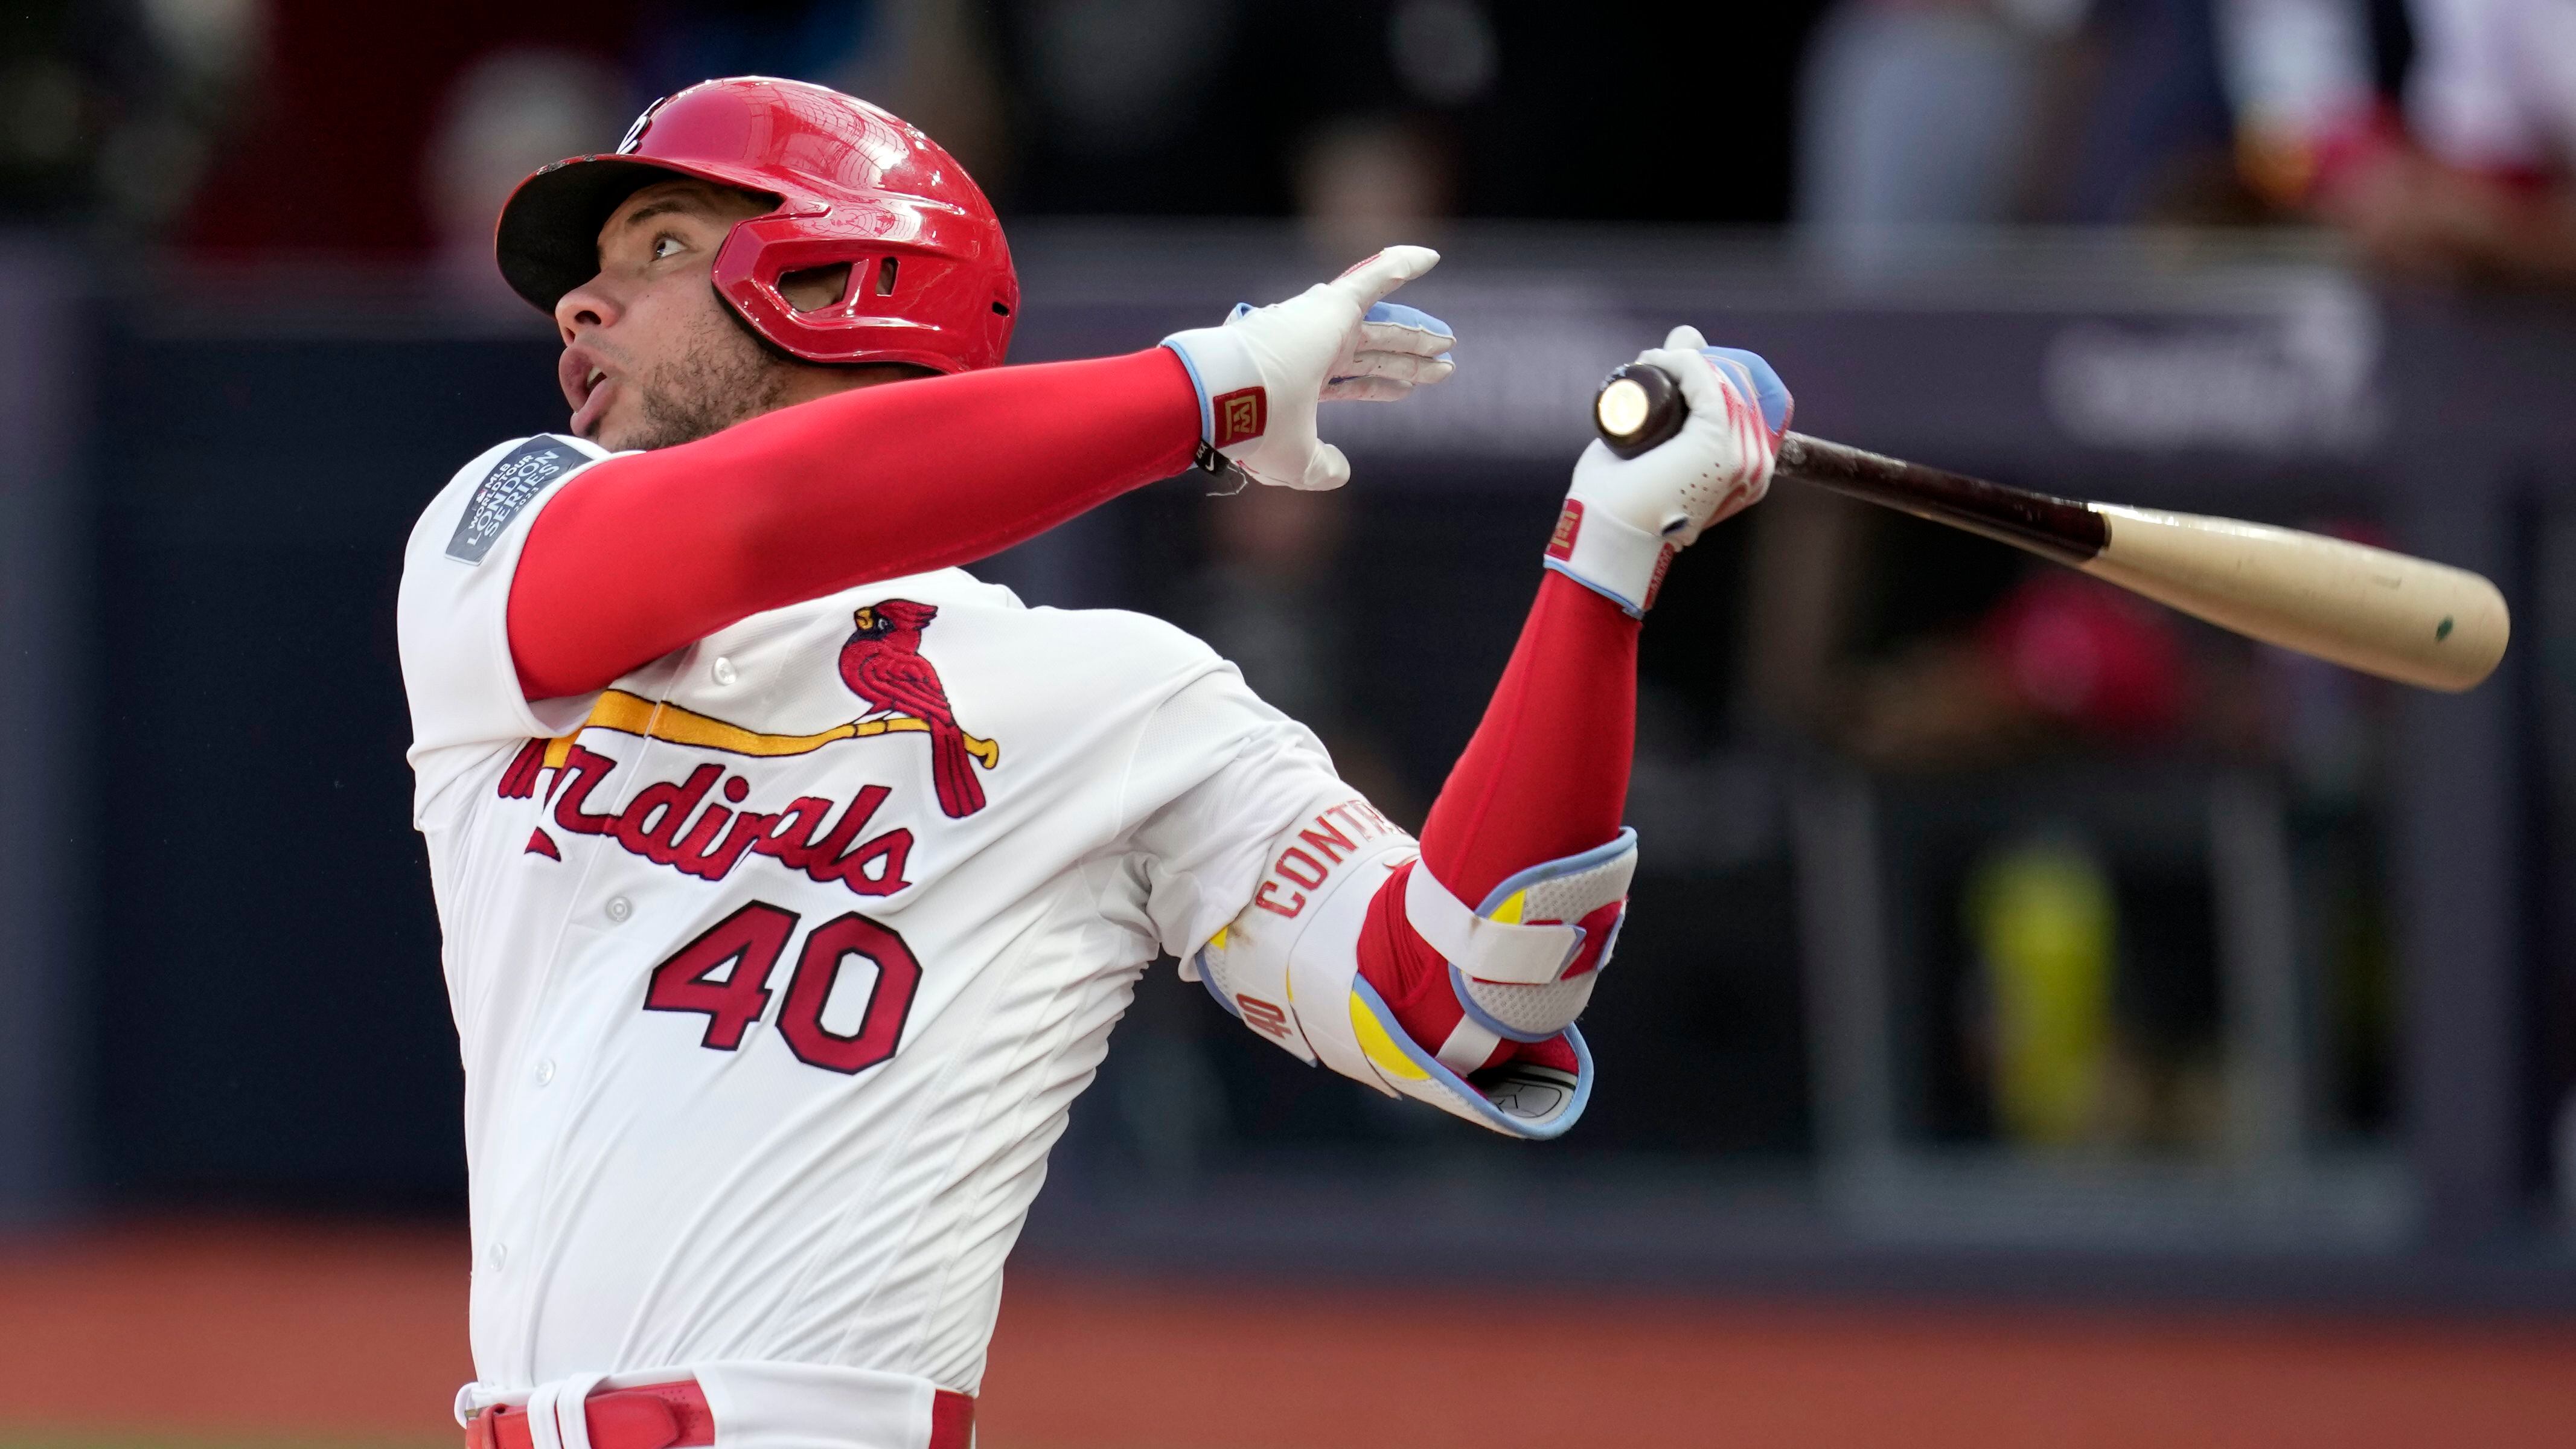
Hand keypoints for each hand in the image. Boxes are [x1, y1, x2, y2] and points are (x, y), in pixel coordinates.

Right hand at [1160, 246, 1456, 489]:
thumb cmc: (1252, 430)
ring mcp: (1322, 326)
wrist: (1227, 400)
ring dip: (1417, 330)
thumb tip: (1345, 471)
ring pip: (1383, 325)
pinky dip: (1400, 265)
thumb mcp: (1293, 462)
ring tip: (1450, 338)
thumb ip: (1322, 468)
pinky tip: (1432, 258)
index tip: (1408, 390)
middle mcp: (1314, 349)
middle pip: (1376, 352)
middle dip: (1410, 357)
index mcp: (1304, 382)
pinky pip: (1372, 278)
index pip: (1354, 380)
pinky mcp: (1331, 306)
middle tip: (1445, 359)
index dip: (1384, 384)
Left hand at [1544, 326, 1788, 613]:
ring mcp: (1740, 454)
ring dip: (1685, 359)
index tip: (1673, 366)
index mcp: (1746, 471)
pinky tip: (1657, 360)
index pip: (1750, 401)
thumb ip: (1665, 431)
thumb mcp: (1652, 457)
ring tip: (1648, 364)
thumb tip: (1663, 385)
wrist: (1607, 537)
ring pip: (1725, 379)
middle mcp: (1753, 464)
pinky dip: (1683, 361)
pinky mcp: (1715, 443)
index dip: (1716, 372)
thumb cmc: (1621, 504)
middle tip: (1652, 364)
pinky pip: (1707, 381)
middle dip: (1699, 362)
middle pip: (1739, 384)